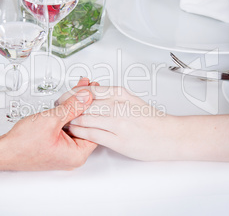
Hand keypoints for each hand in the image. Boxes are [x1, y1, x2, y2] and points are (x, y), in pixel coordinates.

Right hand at [0, 79, 97, 170]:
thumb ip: (72, 107)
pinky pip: (66, 129)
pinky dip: (67, 115)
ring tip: (78, 91)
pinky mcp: (56, 147)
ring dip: (75, 108)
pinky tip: (67, 102)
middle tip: (87, 88)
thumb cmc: (22, 144)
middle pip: (86, 125)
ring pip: (76, 125)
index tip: (97, 93)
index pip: (96, 128)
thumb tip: (86, 97)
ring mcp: (64, 152)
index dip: (96, 108)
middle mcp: (72, 156)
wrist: (2, 151)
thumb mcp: (51, 120)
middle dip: (85, 105)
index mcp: (77, 154)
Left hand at [57, 86, 175, 160]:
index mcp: (120, 93)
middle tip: (58, 110)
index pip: (87, 90)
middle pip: (82, 102)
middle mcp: (118, 104)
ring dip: (70, 120)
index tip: (63, 98)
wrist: (170, 136)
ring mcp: (118, 122)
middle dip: (67, 107)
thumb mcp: (130, 100)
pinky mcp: (118, 139)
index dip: (71, 94)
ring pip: (84, 117)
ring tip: (63, 122)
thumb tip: (90, 93)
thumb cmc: (151, 120)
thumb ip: (110, 96)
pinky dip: (78, 132)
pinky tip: (74, 132)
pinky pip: (91, 133)